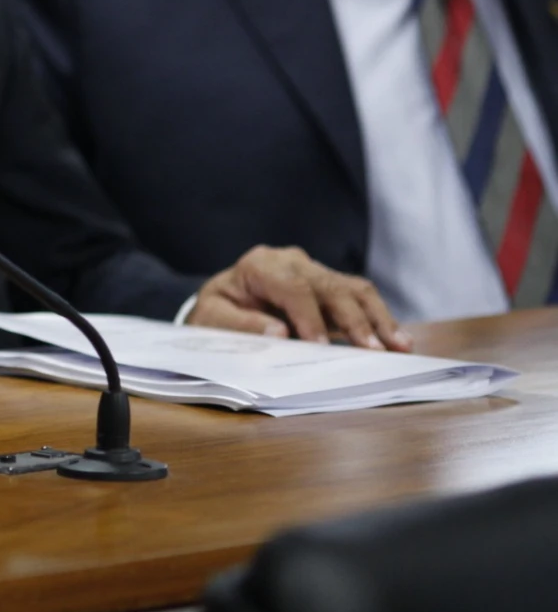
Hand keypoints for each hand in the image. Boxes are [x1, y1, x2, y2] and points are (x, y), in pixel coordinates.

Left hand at [188, 245, 409, 350]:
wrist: (224, 300)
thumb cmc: (216, 311)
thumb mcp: (211, 319)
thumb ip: (240, 324)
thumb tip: (279, 334)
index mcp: (259, 265)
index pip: (292, 287)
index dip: (309, 317)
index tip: (319, 346)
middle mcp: (292, 261)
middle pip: (330, 285)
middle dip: (354, 318)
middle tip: (374, 350)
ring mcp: (314, 271)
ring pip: (354, 288)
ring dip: (379, 318)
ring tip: (400, 346)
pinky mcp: (330, 285)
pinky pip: (360, 298)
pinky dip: (380, 318)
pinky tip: (399, 340)